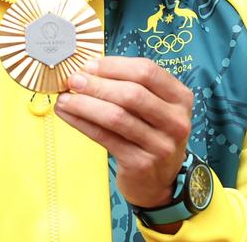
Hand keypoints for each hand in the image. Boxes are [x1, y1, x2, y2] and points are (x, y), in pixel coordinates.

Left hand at [54, 56, 193, 210]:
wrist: (159, 180)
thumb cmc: (151, 134)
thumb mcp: (155, 108)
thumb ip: (132, 87)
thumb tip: (89, 71)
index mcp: (181, 98)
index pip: (147, 71)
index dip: (115, 66)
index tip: (90, 66)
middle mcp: (176, 120)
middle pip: (132, 94)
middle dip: (98, 84)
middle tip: (73, 80)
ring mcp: (160, 144)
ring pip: (117, 117)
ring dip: (85, 104)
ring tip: (65, 98)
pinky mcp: (141, 163)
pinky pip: (105, 137)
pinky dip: (82, 123)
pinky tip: (68, 115)